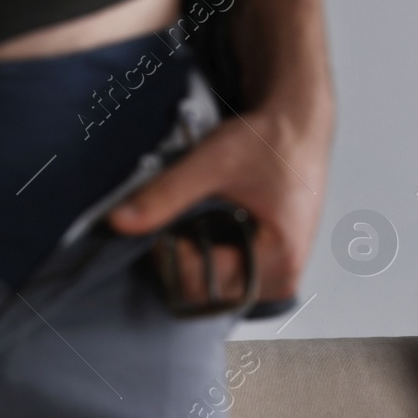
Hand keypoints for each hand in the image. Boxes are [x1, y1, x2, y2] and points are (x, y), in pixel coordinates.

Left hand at [105, 104, 330, 308]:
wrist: (297, 125)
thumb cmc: (270, 139)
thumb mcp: (213, 160)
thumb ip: (166, 193)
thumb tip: (119, 221)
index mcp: (279, 259)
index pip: (203, 283)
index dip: (173, 254)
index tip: (165, 221)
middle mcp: (282, 277)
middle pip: (207, 292)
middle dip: (182, 257)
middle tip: (178, 217)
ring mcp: (277, 275)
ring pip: (213, 288)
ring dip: (193, 257)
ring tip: (197, 218)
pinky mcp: (270, 266)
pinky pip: (226, 276)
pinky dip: (207, 254)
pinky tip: (208, 226)